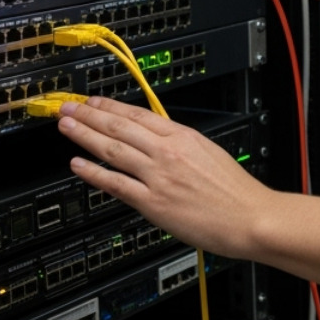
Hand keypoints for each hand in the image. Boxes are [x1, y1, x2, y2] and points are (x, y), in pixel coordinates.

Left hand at [57, 96, 277, 259]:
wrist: (252, 218)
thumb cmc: (237, 192)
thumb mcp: (211, 153)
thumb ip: (183, 147)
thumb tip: (161, 141)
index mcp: (184, 137)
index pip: (139, 115)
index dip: (111, 107)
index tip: (93, 102)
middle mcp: (168, 153)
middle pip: (119, 128)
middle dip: (89, 115)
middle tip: (68, 107)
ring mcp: (158, 177)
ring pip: (112, 150)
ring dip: (84, 136)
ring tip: (66, 127)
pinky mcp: (153, 203)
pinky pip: (116, 184)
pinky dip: (93, 173)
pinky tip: (77, 165)